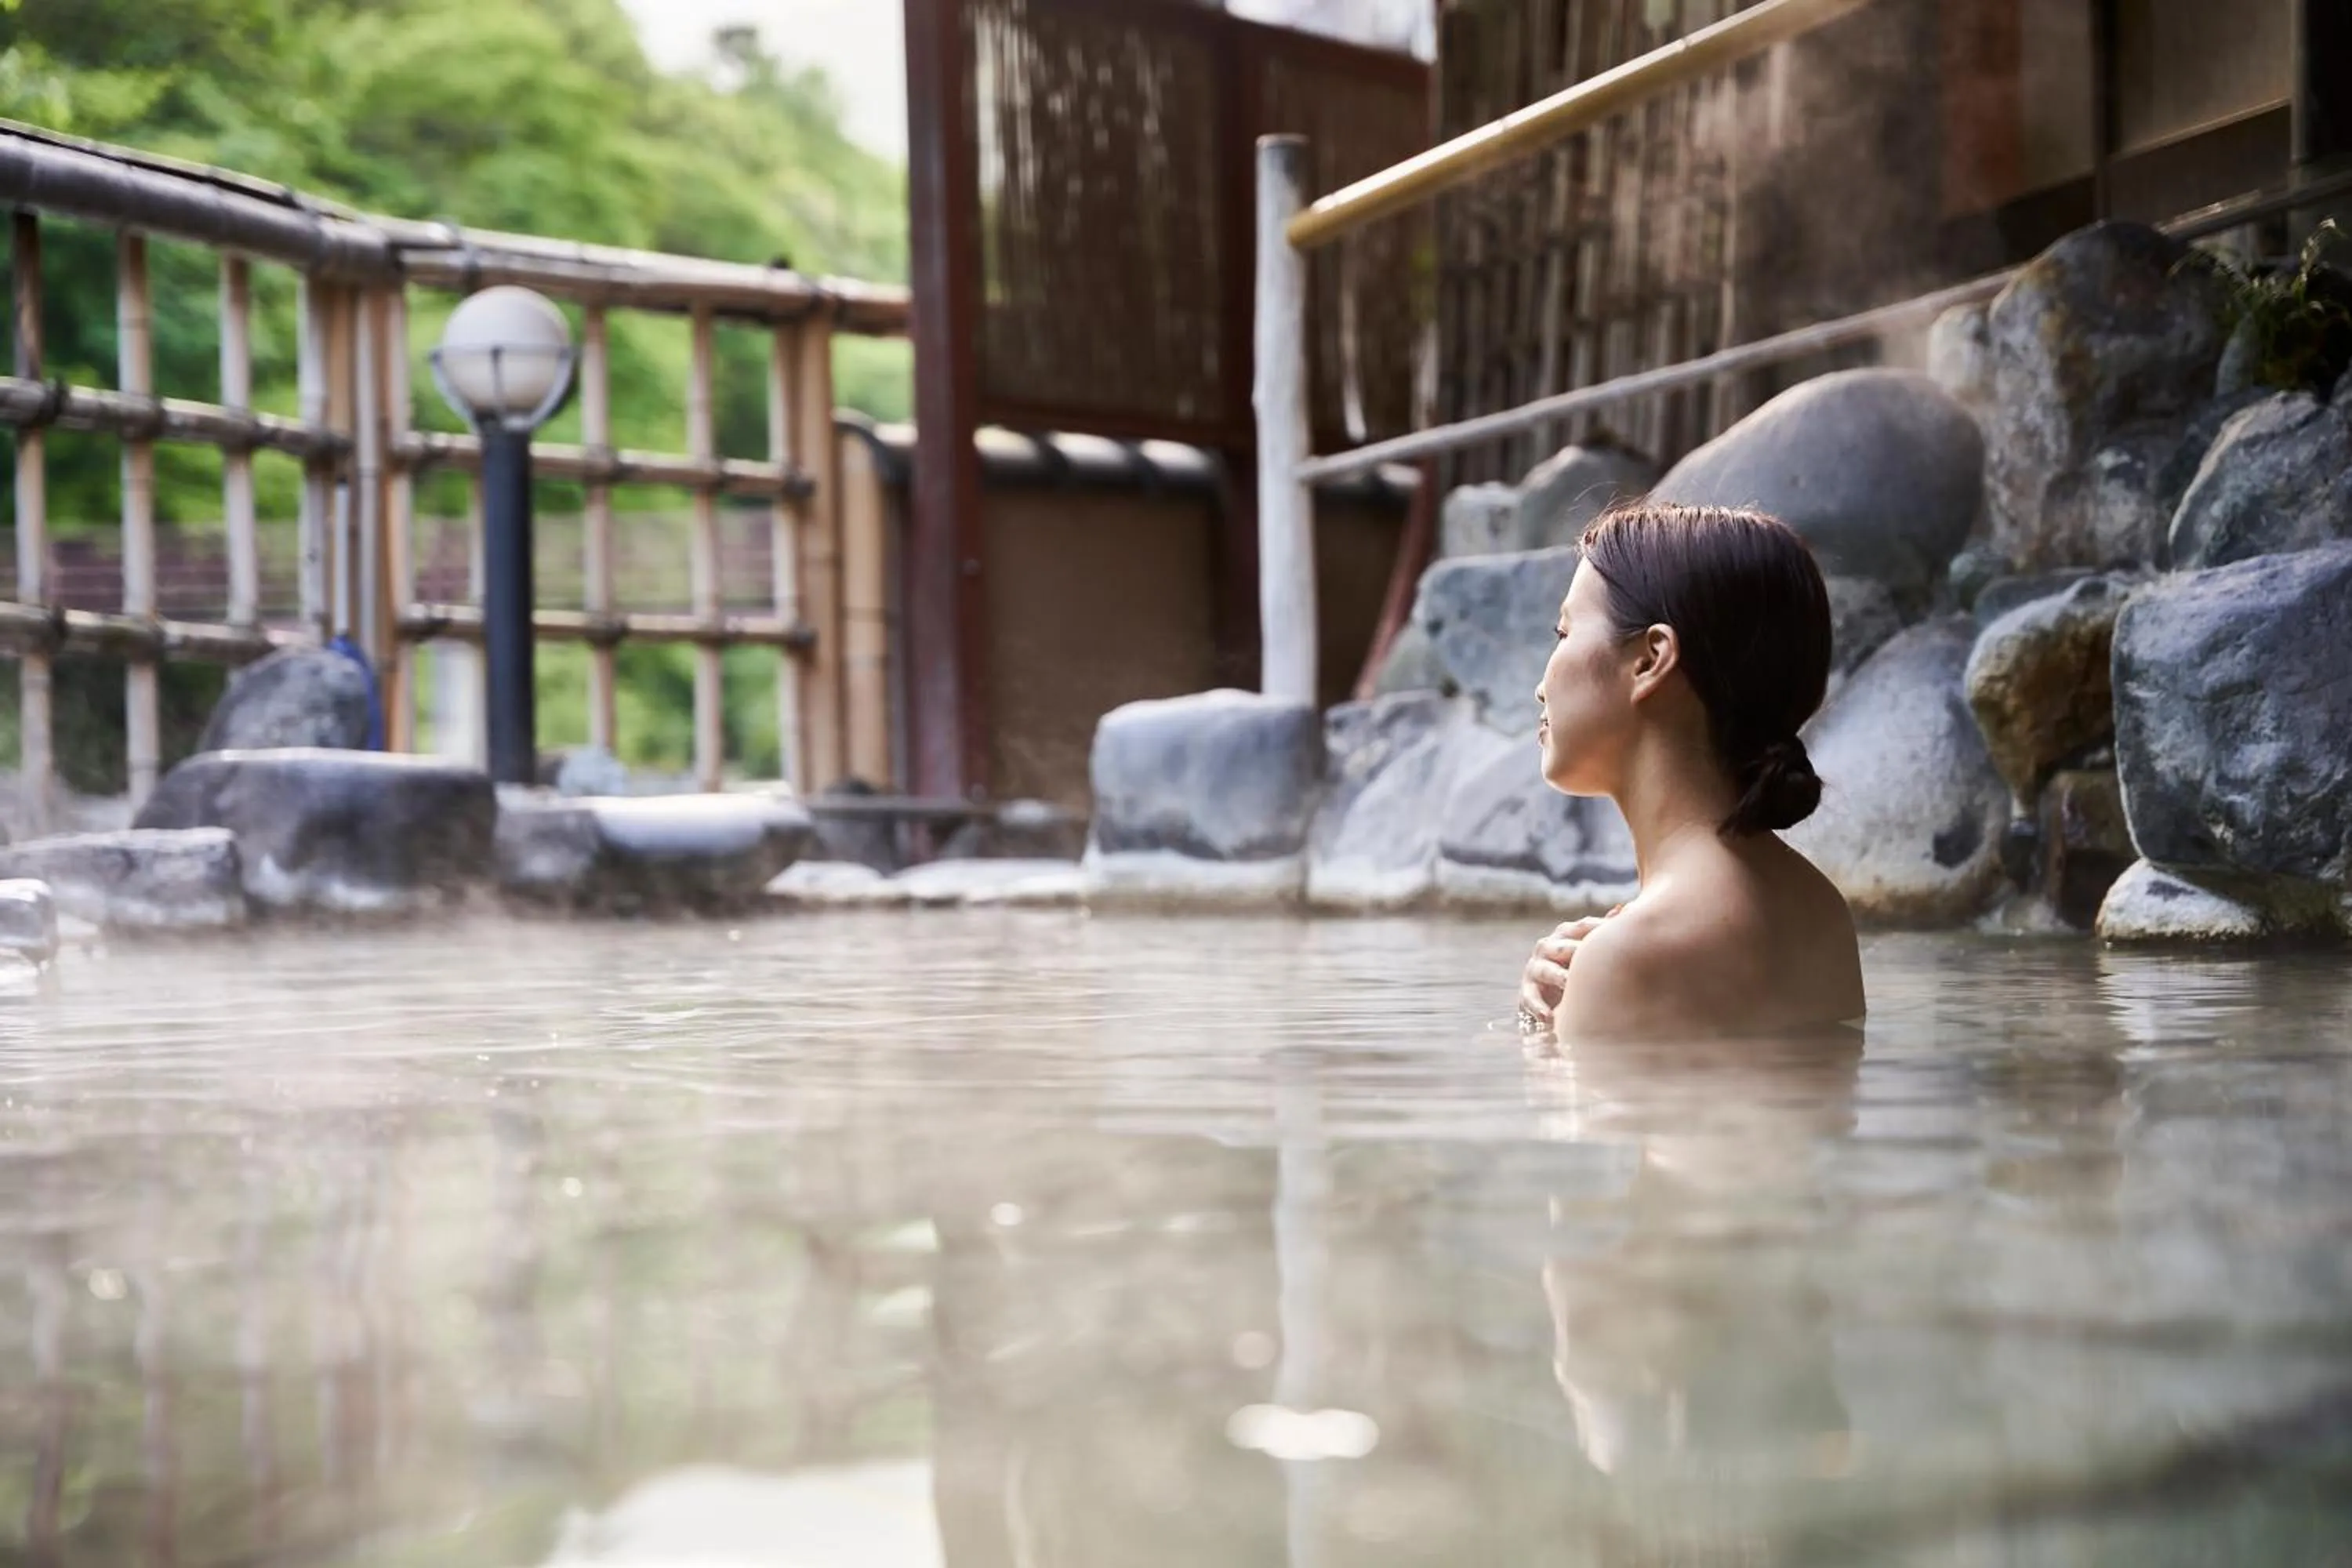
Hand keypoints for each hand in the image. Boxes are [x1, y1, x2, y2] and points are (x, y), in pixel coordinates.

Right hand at [1516, 908, 1620, 1034]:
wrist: (1546, 994)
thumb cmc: (1575, 965)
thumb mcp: (1587, 947)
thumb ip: (1603, 930)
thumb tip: (1626, 908)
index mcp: (1565, 933)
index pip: (1584, 927)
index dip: (1600, 930)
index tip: (1620, 936)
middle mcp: (1547, 947)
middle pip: (1564, 948)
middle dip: (1577, 953)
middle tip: (1593, 961)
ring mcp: (1535, 968)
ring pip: (1546, 970)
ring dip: (1557, 977)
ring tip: (1568, 983)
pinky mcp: (1527, 991)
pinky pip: (1531, 997)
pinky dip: (1538, 1007)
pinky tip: (1550, 1017)